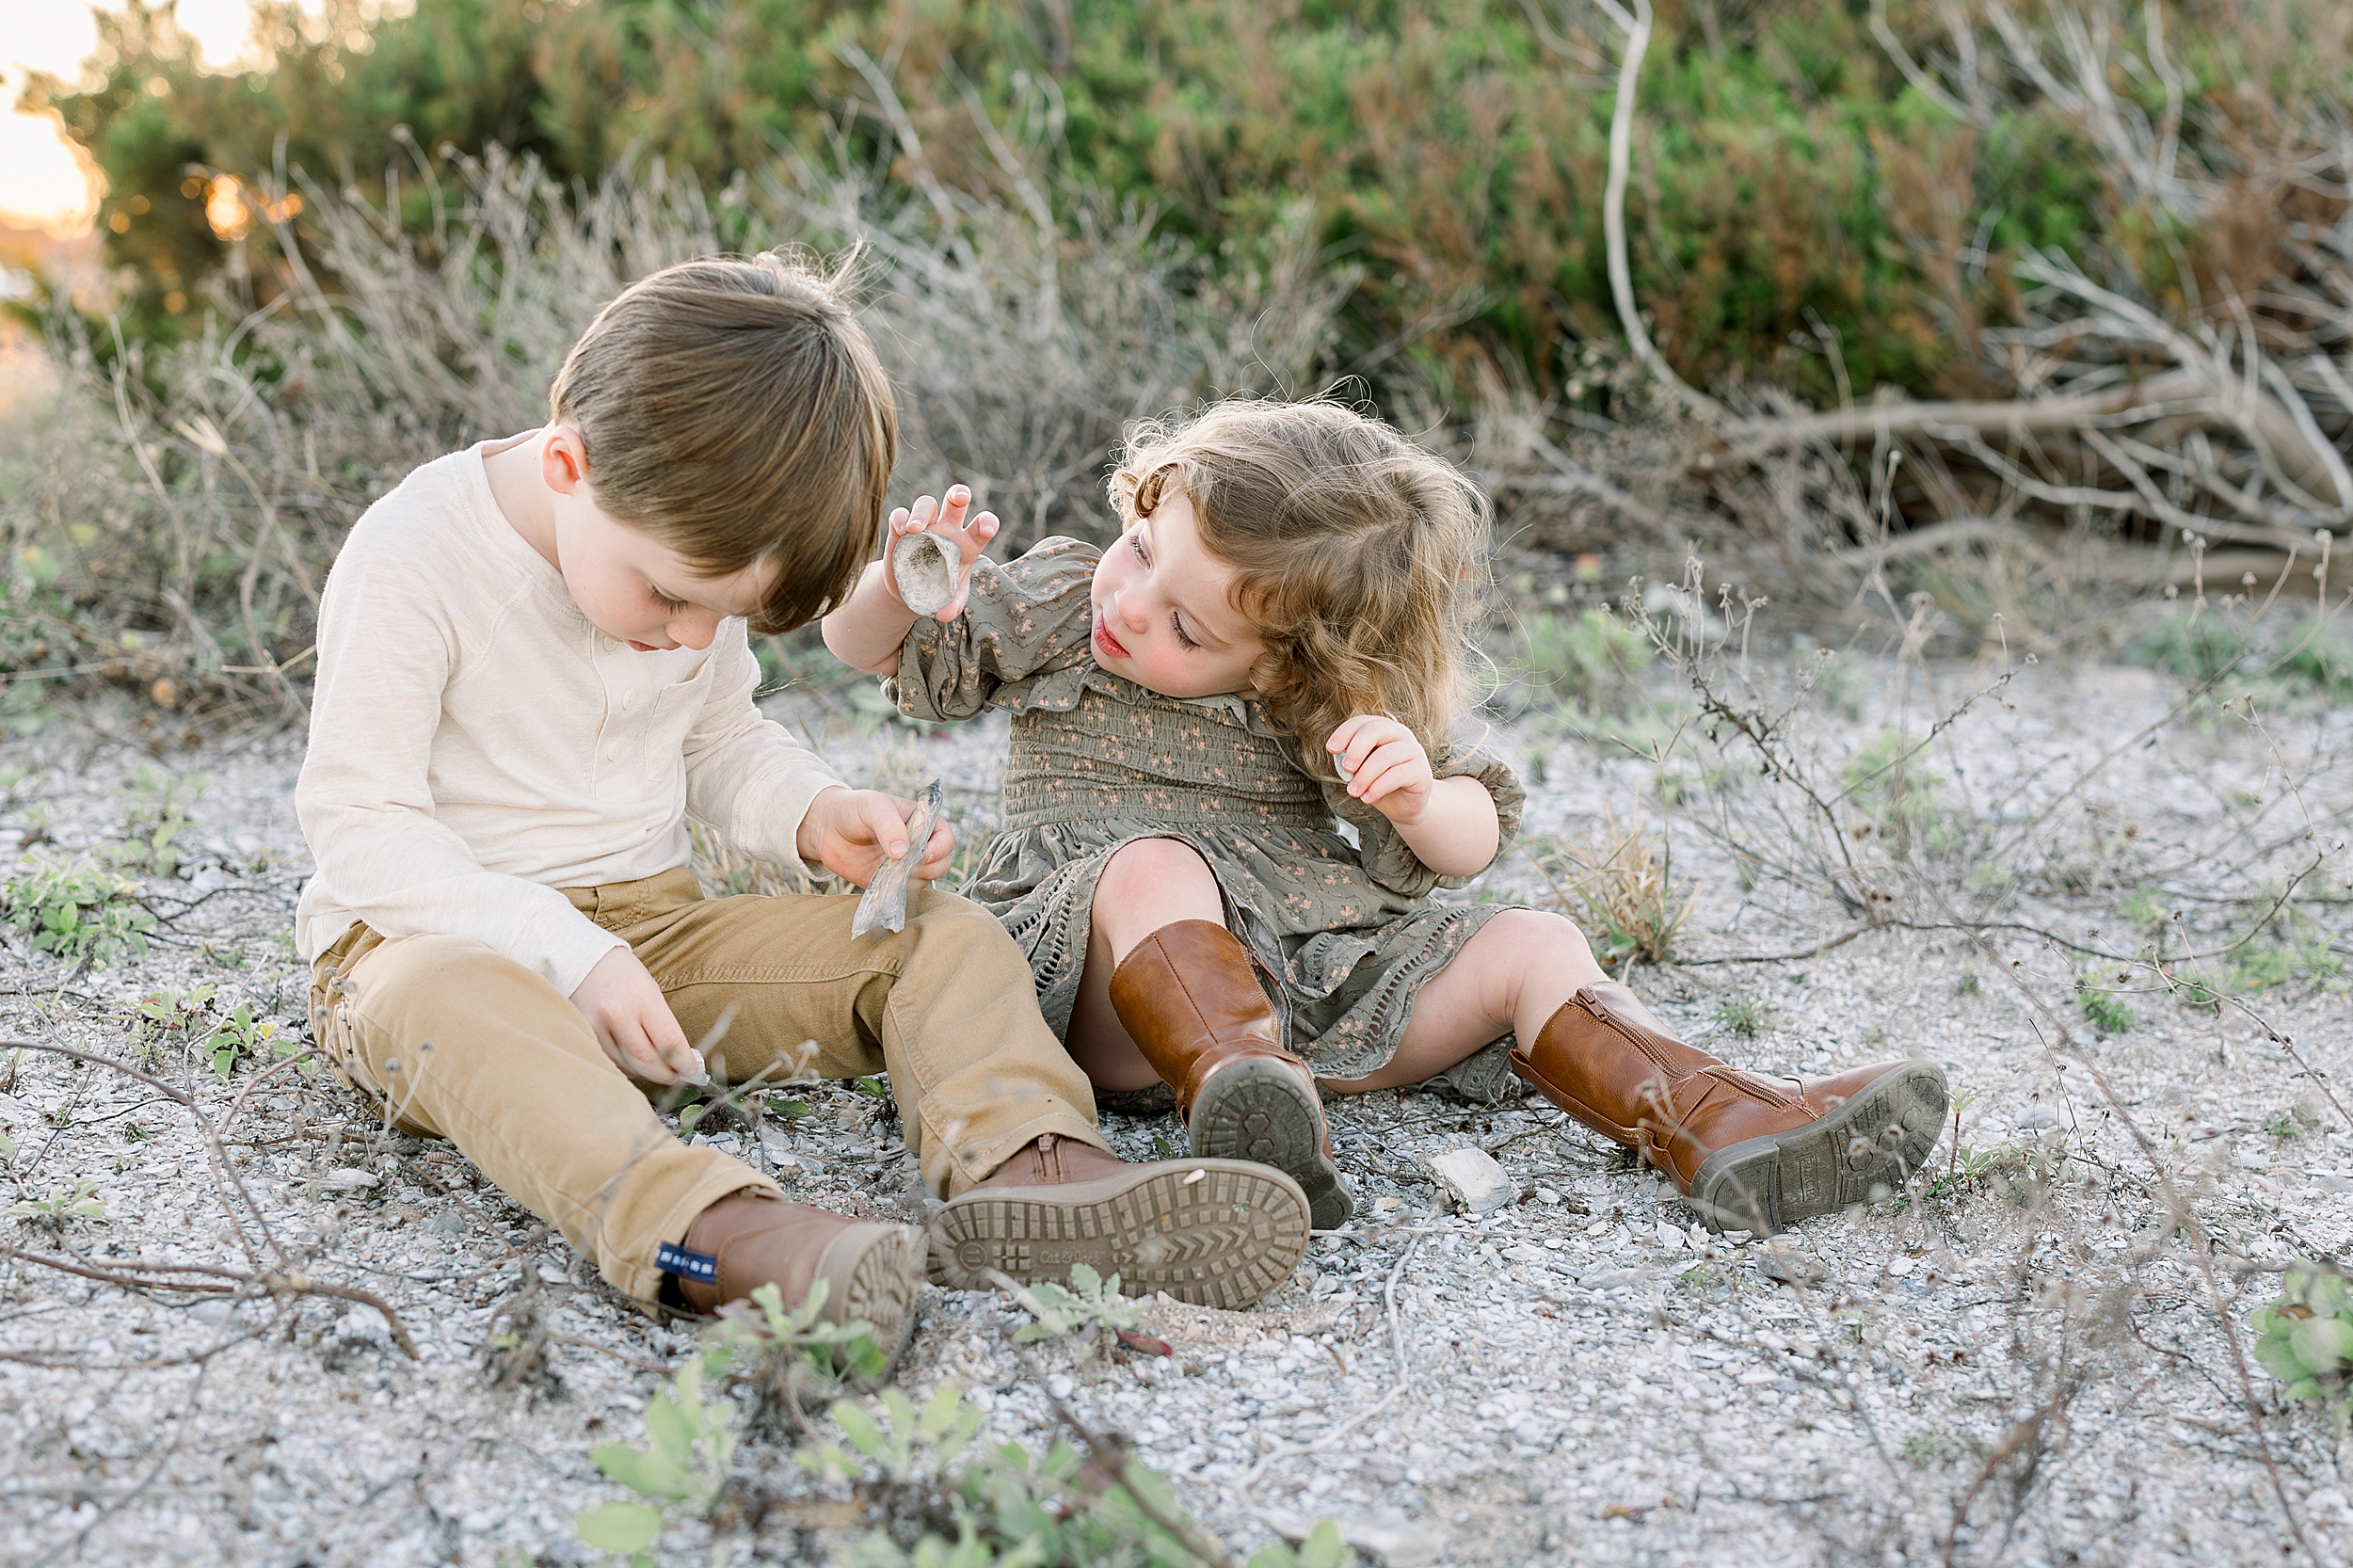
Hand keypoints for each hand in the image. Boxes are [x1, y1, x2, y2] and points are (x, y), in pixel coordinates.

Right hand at [569, 946, 703, 1083]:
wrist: (581, 958)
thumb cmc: (623, 974)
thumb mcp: (651, 991)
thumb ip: (663, 1024)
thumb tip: (679, 1056)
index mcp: (643, 999)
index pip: (669, 1042)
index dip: (683, 1062)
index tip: (691, 1070)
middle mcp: (618, 1015)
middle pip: (646, 1061)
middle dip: (666, 1074)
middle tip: (676, 1076)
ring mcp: (597, 1027)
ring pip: (626, 1066)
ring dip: (646, 1074)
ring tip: (656, 1069)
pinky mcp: (582, 1035)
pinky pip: (608, 1061)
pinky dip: (625, 1067)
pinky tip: (634, 1063)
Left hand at [796, 786, 956, 886]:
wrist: (826, 828)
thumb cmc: (854, 808)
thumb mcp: (874, 807)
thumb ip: (890, 826)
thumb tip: (902, 852)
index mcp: (922, 821)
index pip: (946, 837)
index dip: (941, 848)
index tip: (924, 853)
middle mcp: (918, 844)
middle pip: (942, 862)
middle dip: (929, 867)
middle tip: (906, 864)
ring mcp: (905, 864)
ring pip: (927, 879)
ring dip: (914, 879)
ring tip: (892, 872)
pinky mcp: (890, 881)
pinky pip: (904, 892)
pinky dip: (899, 892)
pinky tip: (886, 883)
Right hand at [887, 485, 997, 621]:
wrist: (913, 589)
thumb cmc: (940, 589)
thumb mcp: (950, 598)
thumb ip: (952, 605)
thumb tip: (945, 614)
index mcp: (967, 542)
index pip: (982, 526)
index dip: (987, 523)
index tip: (988, 528)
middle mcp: (948, 528)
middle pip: (955, 501)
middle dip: (959, 494)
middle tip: (960, 497)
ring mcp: (925, 526)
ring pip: (926, 504)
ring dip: (922, 511)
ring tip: (916, 528)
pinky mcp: (901, 529)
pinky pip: (900, 515)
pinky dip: (900, 518)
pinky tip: (901, 531)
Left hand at [1327, 714, 1437, 823]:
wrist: (1405, 805)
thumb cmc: (1380, 783)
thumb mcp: (1362, 769)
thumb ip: (1353, 760)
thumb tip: (1340, 759)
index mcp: (1382, 728)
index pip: (1361, 722)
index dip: (1344, 733)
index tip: (1331, 749)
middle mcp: (1400, 734)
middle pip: (1375, 730)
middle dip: (1356, 749)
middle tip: (1345, 769)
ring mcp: (1413, 750)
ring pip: (1385, 756)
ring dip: (1364, 776)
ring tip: (1353, 791)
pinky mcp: (1421, 771)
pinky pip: (1397, 775)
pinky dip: (1377, 788)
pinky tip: (1367, 798)